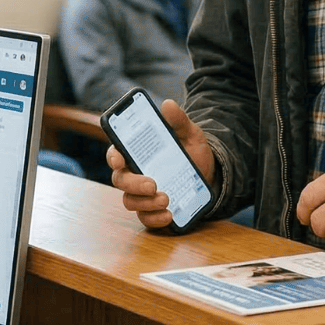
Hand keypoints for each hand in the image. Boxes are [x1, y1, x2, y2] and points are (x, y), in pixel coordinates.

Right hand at [107, 99, 213, 231]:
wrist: (211, 175)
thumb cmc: (192, 152)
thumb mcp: (189, 134)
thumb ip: (178, 121)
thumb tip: (168, 105)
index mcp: (136, 153)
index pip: (115, 154)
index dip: (113, 157)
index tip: (119, 160)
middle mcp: (134, 174)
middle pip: (119, 180)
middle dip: (133, 183)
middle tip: (153, 184)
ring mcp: (142, 194)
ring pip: (130, 202)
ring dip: (146, 203)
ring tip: (167, 198)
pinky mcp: (153, 211)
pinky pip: (145, 219)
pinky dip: (155, 219)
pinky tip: (169, 215)